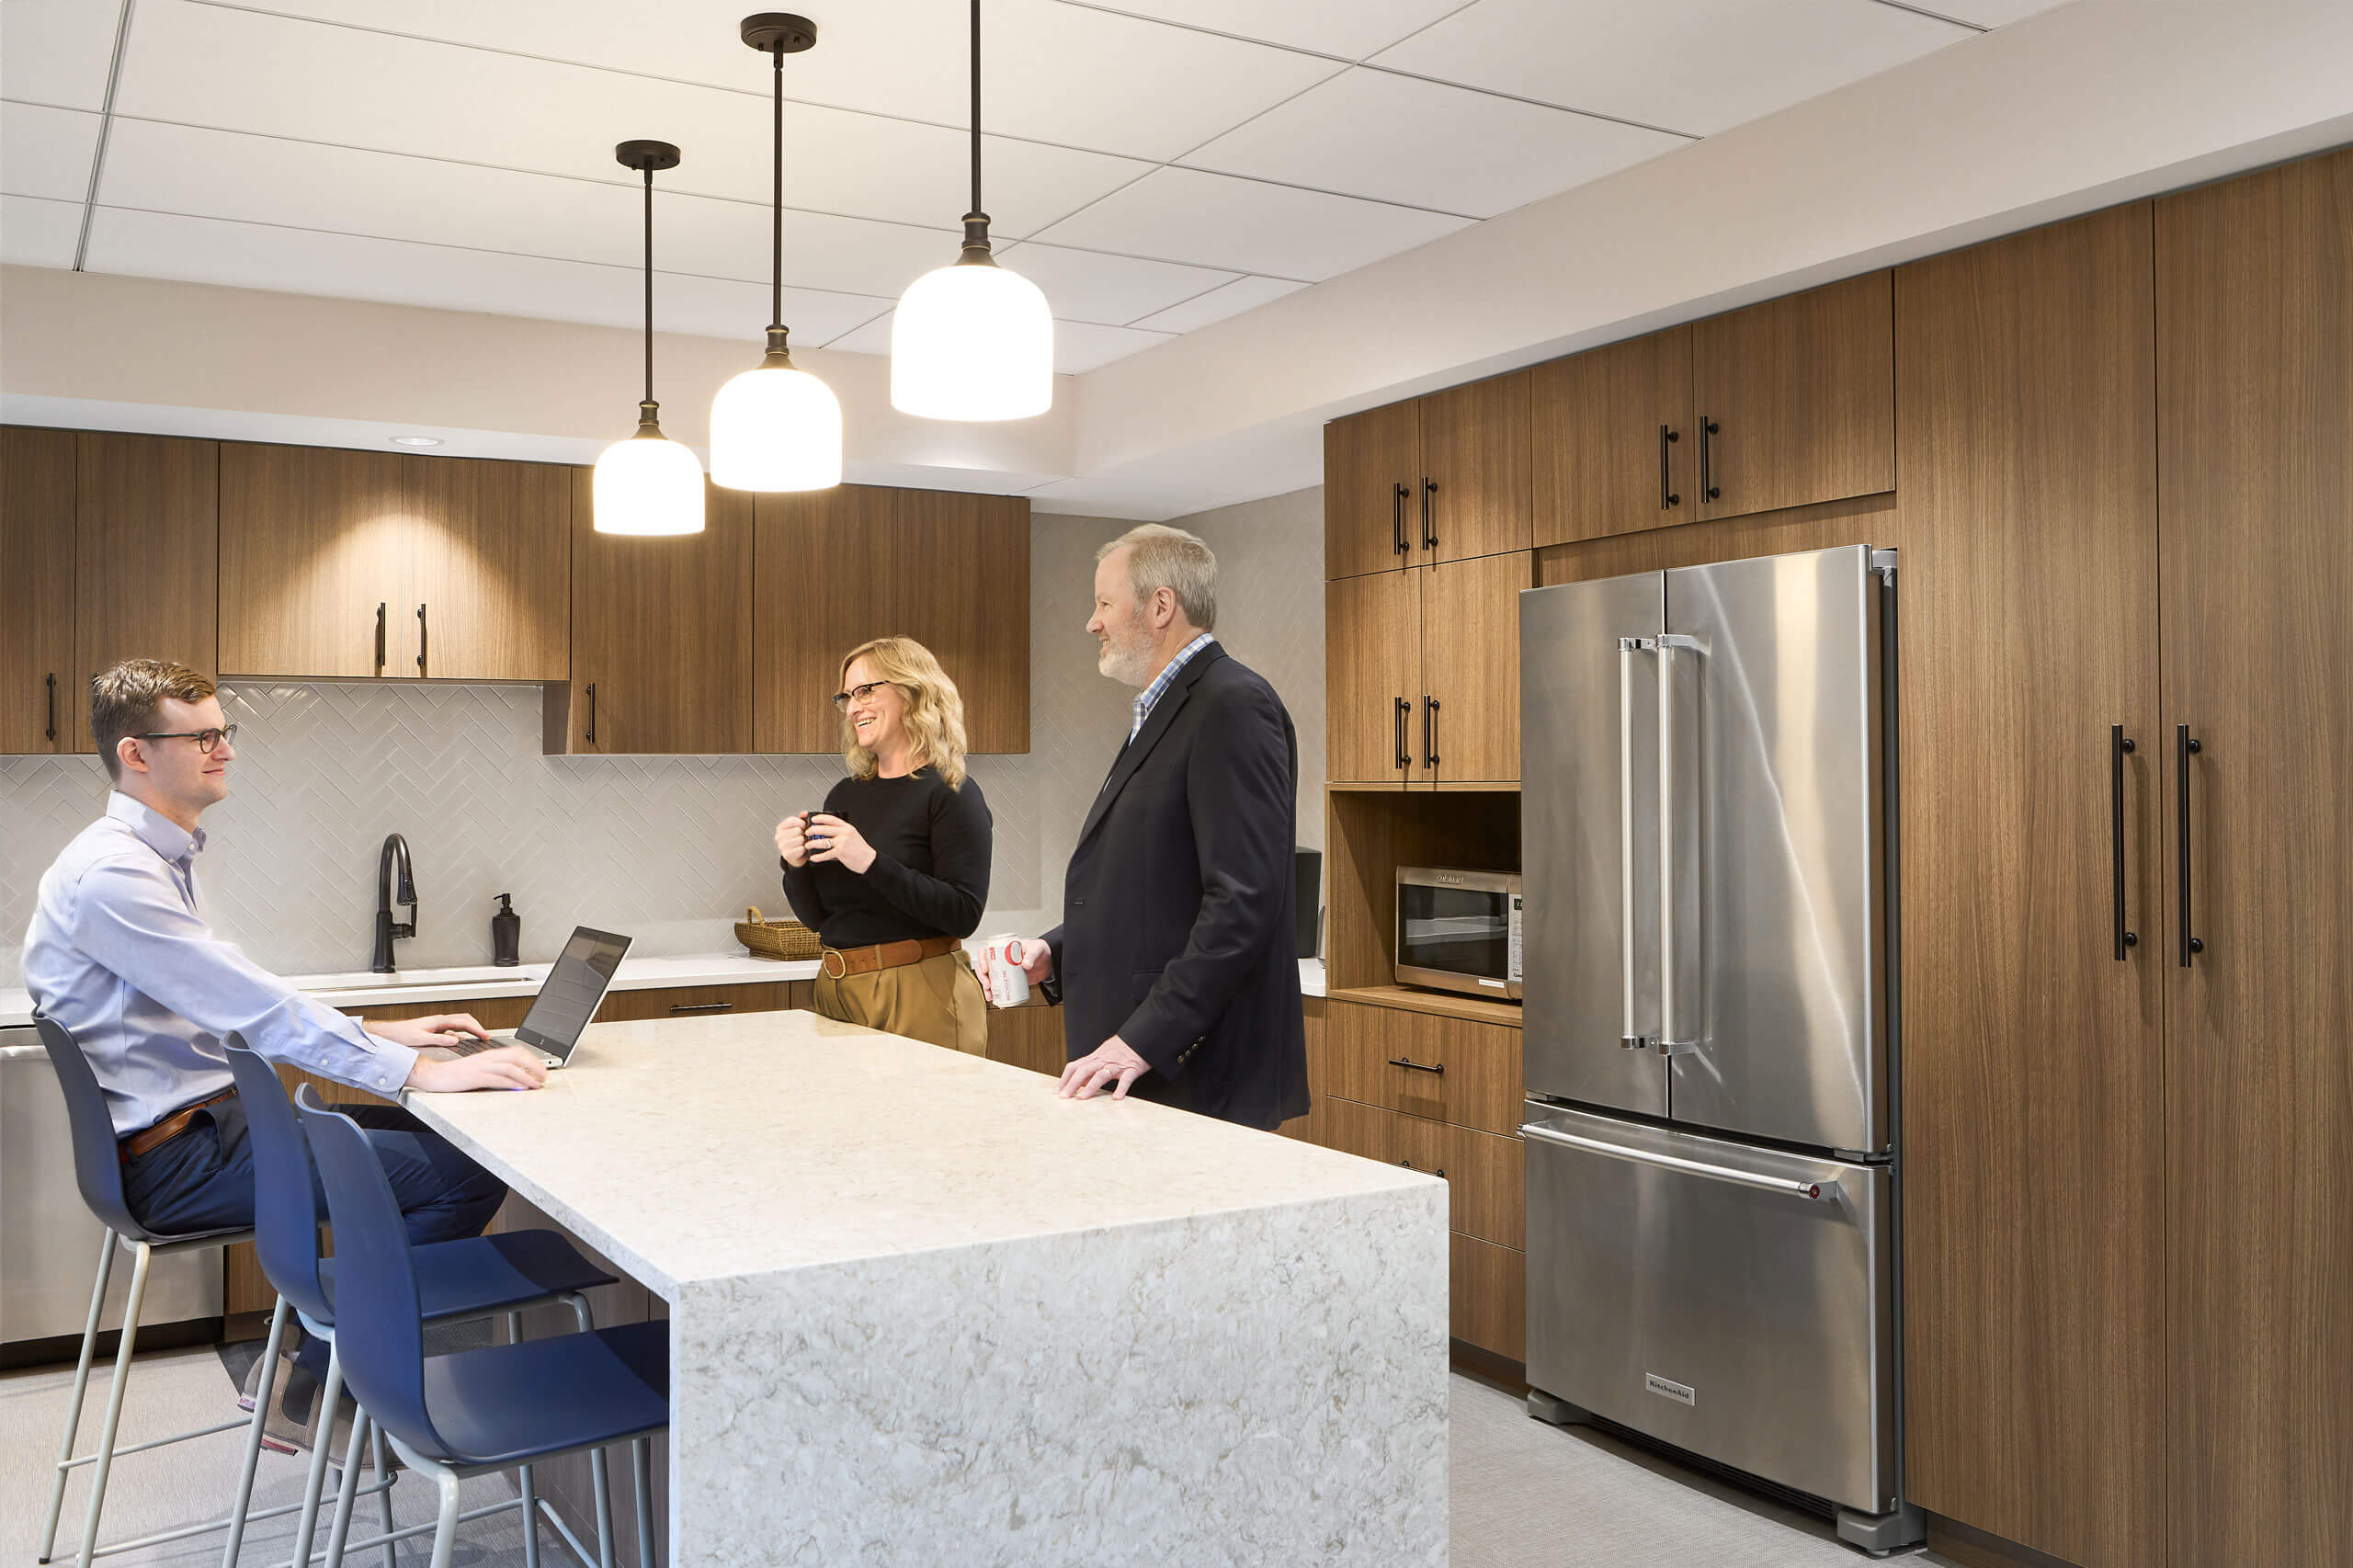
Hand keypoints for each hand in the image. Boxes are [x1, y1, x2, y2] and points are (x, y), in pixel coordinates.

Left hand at [365, 1013, 490, 1049]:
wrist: (391, 1033)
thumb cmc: (403, 1034)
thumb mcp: (422, 1039)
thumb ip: (439, 1039)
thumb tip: (455, 1040)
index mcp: (439, 1021)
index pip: (464, 1022)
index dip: (477, 1029)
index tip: (485, 1036)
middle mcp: (440, 1021)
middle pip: (465, 1020)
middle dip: (477, 1027)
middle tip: (486, 1036)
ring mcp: (438, 1024)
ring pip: (460, 1024)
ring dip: (471, 1029)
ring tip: (479, 1037)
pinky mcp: (435, 1029)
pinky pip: (453, 1029)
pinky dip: (462, 1033)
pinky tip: (462, 1040)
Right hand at [404, 1044, 546, 1093]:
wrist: (436, 1075)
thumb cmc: (458, 1073)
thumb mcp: (479, 1067)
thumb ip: (495, 1069)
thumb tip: (514, 1076)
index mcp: (489, 1054)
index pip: (515, 1051)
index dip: (531, 1058)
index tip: (541, 1067)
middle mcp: (487, 1058)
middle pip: (516, 1056)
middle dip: (533, 1065)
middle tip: (544, 1076)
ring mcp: (481, 1067)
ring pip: (509, 1068)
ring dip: (526, 1076)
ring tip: (536, 1084)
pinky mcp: (475, 1078)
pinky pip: (497, 1079)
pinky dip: (511, 1083)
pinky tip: (520, 1088)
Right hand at [775, 811, 812, 867]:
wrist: (796, 856)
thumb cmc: (797, 840)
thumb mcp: (798, 827)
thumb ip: (801, 819)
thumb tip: (805, 813)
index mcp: (780, 828)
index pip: (792, 820)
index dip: (801, 823)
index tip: (804, 826)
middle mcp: (778, 837)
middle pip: (797, 830)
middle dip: (804, 833)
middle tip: (803, 837)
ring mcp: (782, 846)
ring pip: (800, 839)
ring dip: (805, 842)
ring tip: (803, 843)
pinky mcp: (787, 855)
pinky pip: (801, 849)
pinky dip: (804, 849)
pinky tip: (802, 849)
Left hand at [806, 813, 875, 873]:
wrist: (868, 859)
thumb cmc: (860, 848)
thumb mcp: (852, 834)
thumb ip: (842, 831)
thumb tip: (827, 830)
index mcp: (847, 827)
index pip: (831, 819)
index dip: (820, 818)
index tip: (813, 819)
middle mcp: (844, 833)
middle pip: (824, 829)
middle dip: (813, 830)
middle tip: (807, 832)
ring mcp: (843, 842)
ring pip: (823, 841)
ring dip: (812, 844)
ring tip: (807, 845)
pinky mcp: (841, 852)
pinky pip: (826, 854)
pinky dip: (818, 856)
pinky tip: (813, 857)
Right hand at [971, 937, 1055, 990]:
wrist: (1048, 962)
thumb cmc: (1040, 950)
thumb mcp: (1037, 950)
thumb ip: (1032, 955)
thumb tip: (1026, 965)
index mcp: (1003, 948)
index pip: (986, 952)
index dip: (982, 960)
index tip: (986, 969)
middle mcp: (1001, 959)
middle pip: (985, 967)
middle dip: (983, 977)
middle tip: (988, 985)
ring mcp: (1004, 970)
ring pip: (990, 978)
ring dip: (987, 988)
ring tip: (990, 995)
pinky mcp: (1009, 980)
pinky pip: (1000, 987)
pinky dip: (997, 994)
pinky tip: (998, 1001)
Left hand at [1058, 1035, 1148, 1100]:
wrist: (1141, 1037)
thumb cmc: (1122, 1048)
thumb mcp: (1103, 1055)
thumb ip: (1092, 1068)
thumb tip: (1080, 1082)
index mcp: (1095, 1057)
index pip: (1075, 1067)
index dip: (1064, 1078)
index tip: (1057, 1091)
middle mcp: (1103, 1060)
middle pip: (1083, 1071)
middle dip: (1072, 1084)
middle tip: (1064, 1097)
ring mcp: (1117, 1064)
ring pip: (1101, 1074)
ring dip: (1090, 1087)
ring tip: (1082, 1098)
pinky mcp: (1131, 1068)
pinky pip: (1126, 1079)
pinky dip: (1121, 1089)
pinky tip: (1116, 1098)